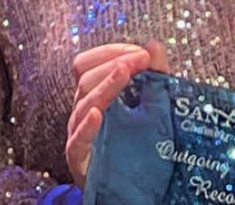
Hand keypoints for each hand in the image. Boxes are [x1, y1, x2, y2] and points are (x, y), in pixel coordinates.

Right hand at [64, 40, 170, 186]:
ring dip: (105, 84)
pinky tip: (98, 114)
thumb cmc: (139, 146)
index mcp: (94, 95)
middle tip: (140, 59)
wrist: (135, 190)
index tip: (140, 52)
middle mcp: (82, 111)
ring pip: (83, 101)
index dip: (110, 51)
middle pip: (84, 76)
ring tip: (124, 73)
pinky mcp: (80, 157)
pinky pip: (78, 139)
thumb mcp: (154, 106)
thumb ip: (155, 75)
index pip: (88, 63)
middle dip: (113, 62)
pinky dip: (87, 125)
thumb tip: (153, 44)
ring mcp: (79, 133)